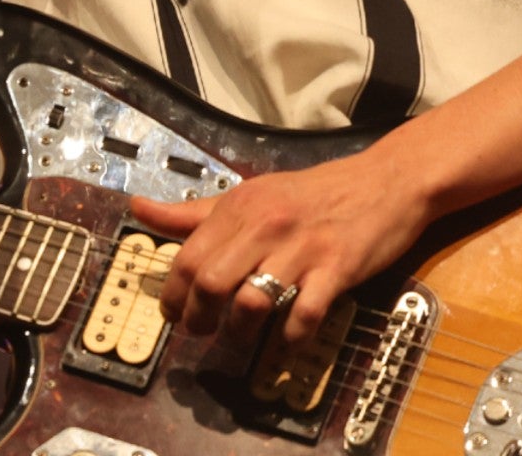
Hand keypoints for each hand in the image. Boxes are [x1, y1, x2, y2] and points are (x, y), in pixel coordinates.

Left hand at [127, 146, 432, 345]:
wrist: (384, 181)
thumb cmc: (310, 193)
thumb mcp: (249, 195)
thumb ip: (194, 211)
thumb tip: (138, 207)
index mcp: (239, 207)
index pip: (188, 257)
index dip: (173, 294)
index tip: (173, 315)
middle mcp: (265, 225)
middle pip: (211, 281)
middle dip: (198, 318)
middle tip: (200, 332)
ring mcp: (302, 248)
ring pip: (253, 301)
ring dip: (241, 332)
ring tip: (241, 337)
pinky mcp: (338, 268)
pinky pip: (306, 314)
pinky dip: (292, 337)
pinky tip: (289, 340)